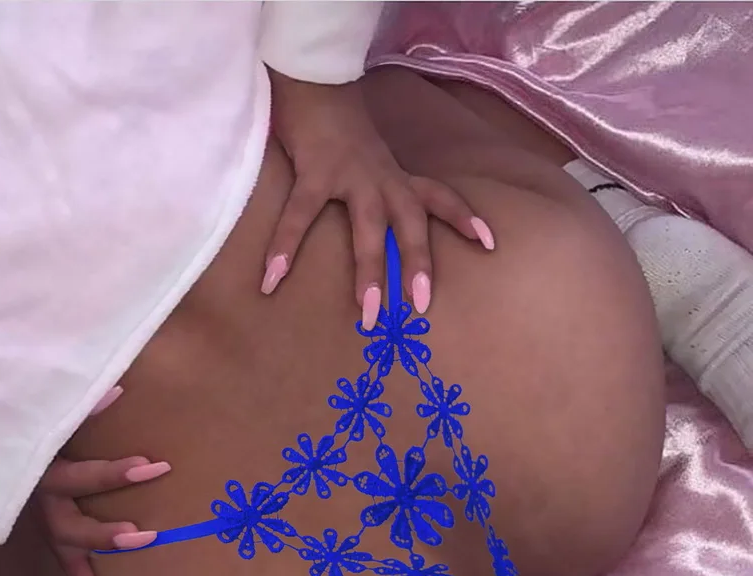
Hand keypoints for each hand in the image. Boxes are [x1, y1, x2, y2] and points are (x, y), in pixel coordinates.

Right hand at [38, 386, 170, 575]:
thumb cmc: (36, 419)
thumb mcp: (54, 412)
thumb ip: (82, 408)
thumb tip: (117, 391)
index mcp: (43, 464)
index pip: (81, 476)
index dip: (114, 475)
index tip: (153, 468)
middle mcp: (38, 493)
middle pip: (68, 521)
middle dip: (105, 532)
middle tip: (147, 534)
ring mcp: (38, 511)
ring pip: (62, 541)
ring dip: (89, 559)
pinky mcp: (42, 522)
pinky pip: (57, 552)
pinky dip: (75, 574)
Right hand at [262, 73, 494, 328]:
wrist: (315, 78)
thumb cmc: (340, 128)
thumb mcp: (370, 159)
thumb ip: (377, 188)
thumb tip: (377, 226)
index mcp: (395, 176)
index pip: (438, 196)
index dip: (463, 218)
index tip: (488, 244)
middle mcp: (382, 178)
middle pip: (411, 222)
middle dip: (418, 263)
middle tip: (421, 305)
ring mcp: (351, 175)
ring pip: (369, 228)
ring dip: (370, 270)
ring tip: (366, 311)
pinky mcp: (315, 172)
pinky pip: (301, 215)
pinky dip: (285, 247)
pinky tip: (272, 278)